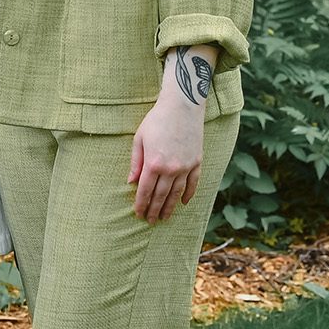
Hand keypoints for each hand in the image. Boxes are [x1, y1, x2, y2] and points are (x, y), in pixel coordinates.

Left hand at [126, 48, 212, 222]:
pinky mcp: (197, 162)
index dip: (141, 204)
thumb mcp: (139, 139)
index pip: (145, 190)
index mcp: (153, 163)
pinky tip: (182, 202)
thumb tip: (131, 182)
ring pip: (176, 193)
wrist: (182, 107)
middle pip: (161, 195)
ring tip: (165, 217)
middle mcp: (171, 168)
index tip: (139, 213)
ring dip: (169, 207)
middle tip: (151, 221)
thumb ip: (136, 162)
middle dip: (154, 209)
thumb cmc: (156, 120)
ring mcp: (186, 166)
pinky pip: (193, 183)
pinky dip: (188, 194)